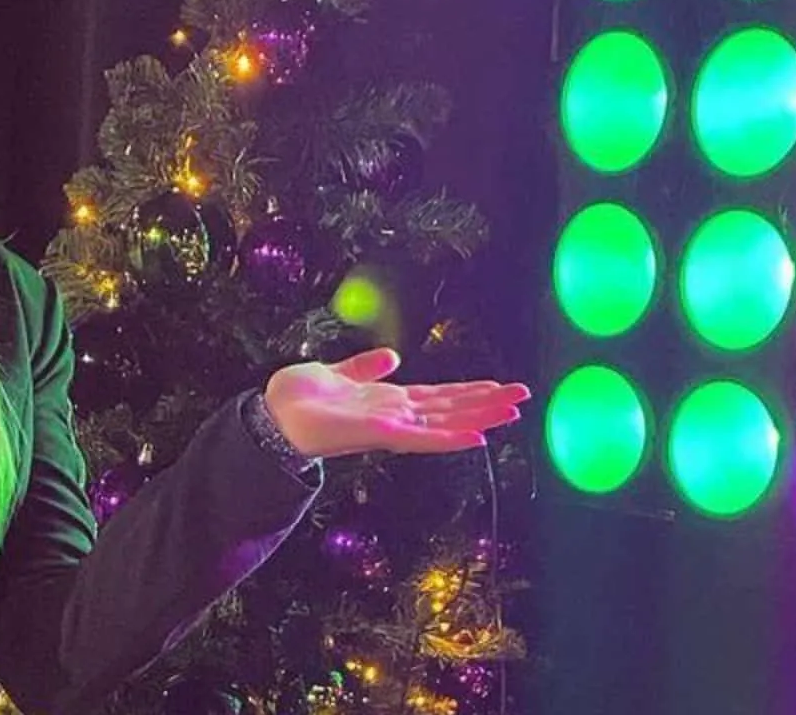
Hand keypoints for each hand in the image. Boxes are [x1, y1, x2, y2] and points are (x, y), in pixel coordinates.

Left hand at [263, 348, 529, 458]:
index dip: (468, 392)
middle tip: (522, 397)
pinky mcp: (381, 434)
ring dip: (480, 418)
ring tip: (514, 413)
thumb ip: (363, 367)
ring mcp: (390, 427)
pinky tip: (477, 437)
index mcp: (386, 401)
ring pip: (445, 422)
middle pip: (451, 409)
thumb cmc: (299, 398)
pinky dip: (450, 438)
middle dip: (486, 403)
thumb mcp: (336, 372)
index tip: (497, 386)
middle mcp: (394, 416)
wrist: (272, 414)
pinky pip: (422, 438)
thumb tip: (391, 357)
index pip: (437, 396)